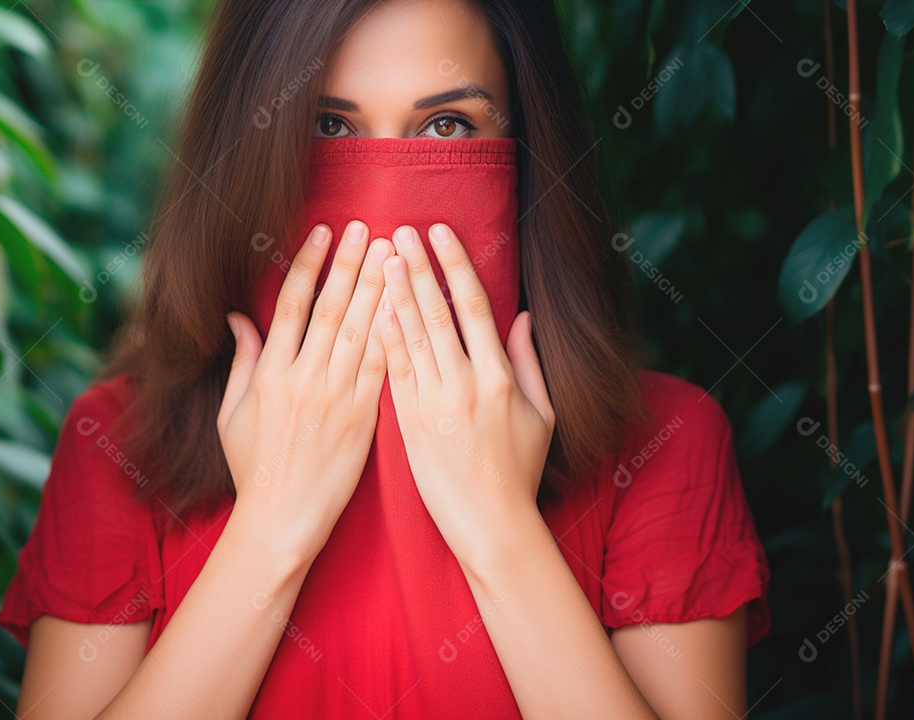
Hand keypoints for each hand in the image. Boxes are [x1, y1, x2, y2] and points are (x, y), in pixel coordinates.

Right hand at [218, 221, 393, 558]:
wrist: (282, 520)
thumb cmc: (254, 469)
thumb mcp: (232, 414)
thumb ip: (240, 362)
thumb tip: (237, 318)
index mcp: (270, 373)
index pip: (293, 304)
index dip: (311, 264)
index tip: (326, 232)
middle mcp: (305, 378)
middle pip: (333, 308)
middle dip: (353, 264)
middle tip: (370, 227)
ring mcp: (337, 398)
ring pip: (362, 331)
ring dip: (381, 289)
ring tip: (396, 253)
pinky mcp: (364, 418)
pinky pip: (382, 368)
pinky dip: (395, 334)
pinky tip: (408, 307)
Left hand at [377, 223, 555, 565]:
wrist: (490, 526)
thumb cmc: (518, 472)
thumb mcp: (541, 415)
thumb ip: (530, 363)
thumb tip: (522, 316)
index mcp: (499, 378)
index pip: (472, 307)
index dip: (453, 265)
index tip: (439, 233)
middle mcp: (464, 385)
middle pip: (435, 313)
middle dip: (416, 267)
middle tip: (398, 231)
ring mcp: (433, 404)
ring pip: (410, 337)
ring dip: (393, 293)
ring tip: (380, 257)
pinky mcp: (408, 424)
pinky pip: (392, 373)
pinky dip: (382, 339)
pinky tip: (371, 310)